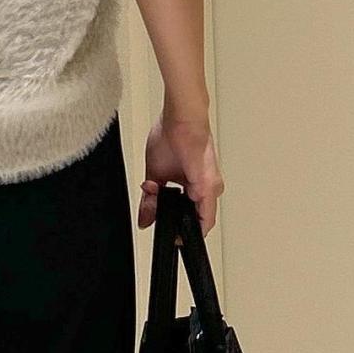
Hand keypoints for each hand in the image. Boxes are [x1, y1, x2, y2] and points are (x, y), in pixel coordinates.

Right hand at [139, 106, 223, 233]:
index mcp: (194, 185)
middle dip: (174, 226)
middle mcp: (205, 188)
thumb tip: (144, 219)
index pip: (188, 214)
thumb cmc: (172, 136)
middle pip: (194, 220)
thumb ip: (150, 200)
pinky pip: (205, 217)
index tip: (164, 233)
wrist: (180, 119)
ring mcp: (209, 189)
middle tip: (161, 229)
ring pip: (200, 221)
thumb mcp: (155, 174)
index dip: (176, 226)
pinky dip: (192, 225)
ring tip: (164, 221)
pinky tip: (180, 229)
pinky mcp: (208, 187)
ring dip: (179, 224)